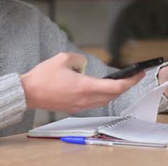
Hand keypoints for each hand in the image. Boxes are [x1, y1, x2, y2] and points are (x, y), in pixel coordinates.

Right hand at [21, 52, 144, 112]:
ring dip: (114, 92)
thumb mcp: (62, 59)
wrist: (28, 93)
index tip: (139, 73)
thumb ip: (78, 59)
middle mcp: (85, 99)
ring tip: (119, 81)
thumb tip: (83, 64)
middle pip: (113, 95)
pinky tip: (100, 88)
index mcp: (85, 87)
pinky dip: (102, 95)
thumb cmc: (43, 77)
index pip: (116, 87)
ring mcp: (80, 105)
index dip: (130, 81)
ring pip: (104, 100)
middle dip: (125, 86)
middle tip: (133, 76)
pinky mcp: (74, 108)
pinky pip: (94, 102)